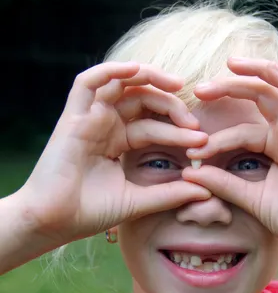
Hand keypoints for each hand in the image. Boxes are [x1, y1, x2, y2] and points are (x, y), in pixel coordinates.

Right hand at [19, 61, 209, 245]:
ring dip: (149, 78)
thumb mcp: (140, 200)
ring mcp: (89, 117)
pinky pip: (89, 82)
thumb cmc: (91, 212)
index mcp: (118, 141)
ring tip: (177, 86)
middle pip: (143, 100)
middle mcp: (105, 125)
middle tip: (194, 122)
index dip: (178, 129)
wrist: (54, 222)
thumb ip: (171, 193)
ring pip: (121, 83)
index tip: (203, 141)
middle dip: (171, 106)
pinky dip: (111, 71)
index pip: (154, 124)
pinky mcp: (73, 115)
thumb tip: (208, 191)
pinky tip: (137, 70)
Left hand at [184, 57, 277, 265]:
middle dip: (229, 88)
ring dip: (257, 73)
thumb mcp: (251, 198)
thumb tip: (189, 171)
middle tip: (199, 89)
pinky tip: (266, 70)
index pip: (241, 130)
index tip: (190, 152)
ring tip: (230, 63)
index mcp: (276, 145)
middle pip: (259, 97)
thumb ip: (223, 183)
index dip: (215, 139)